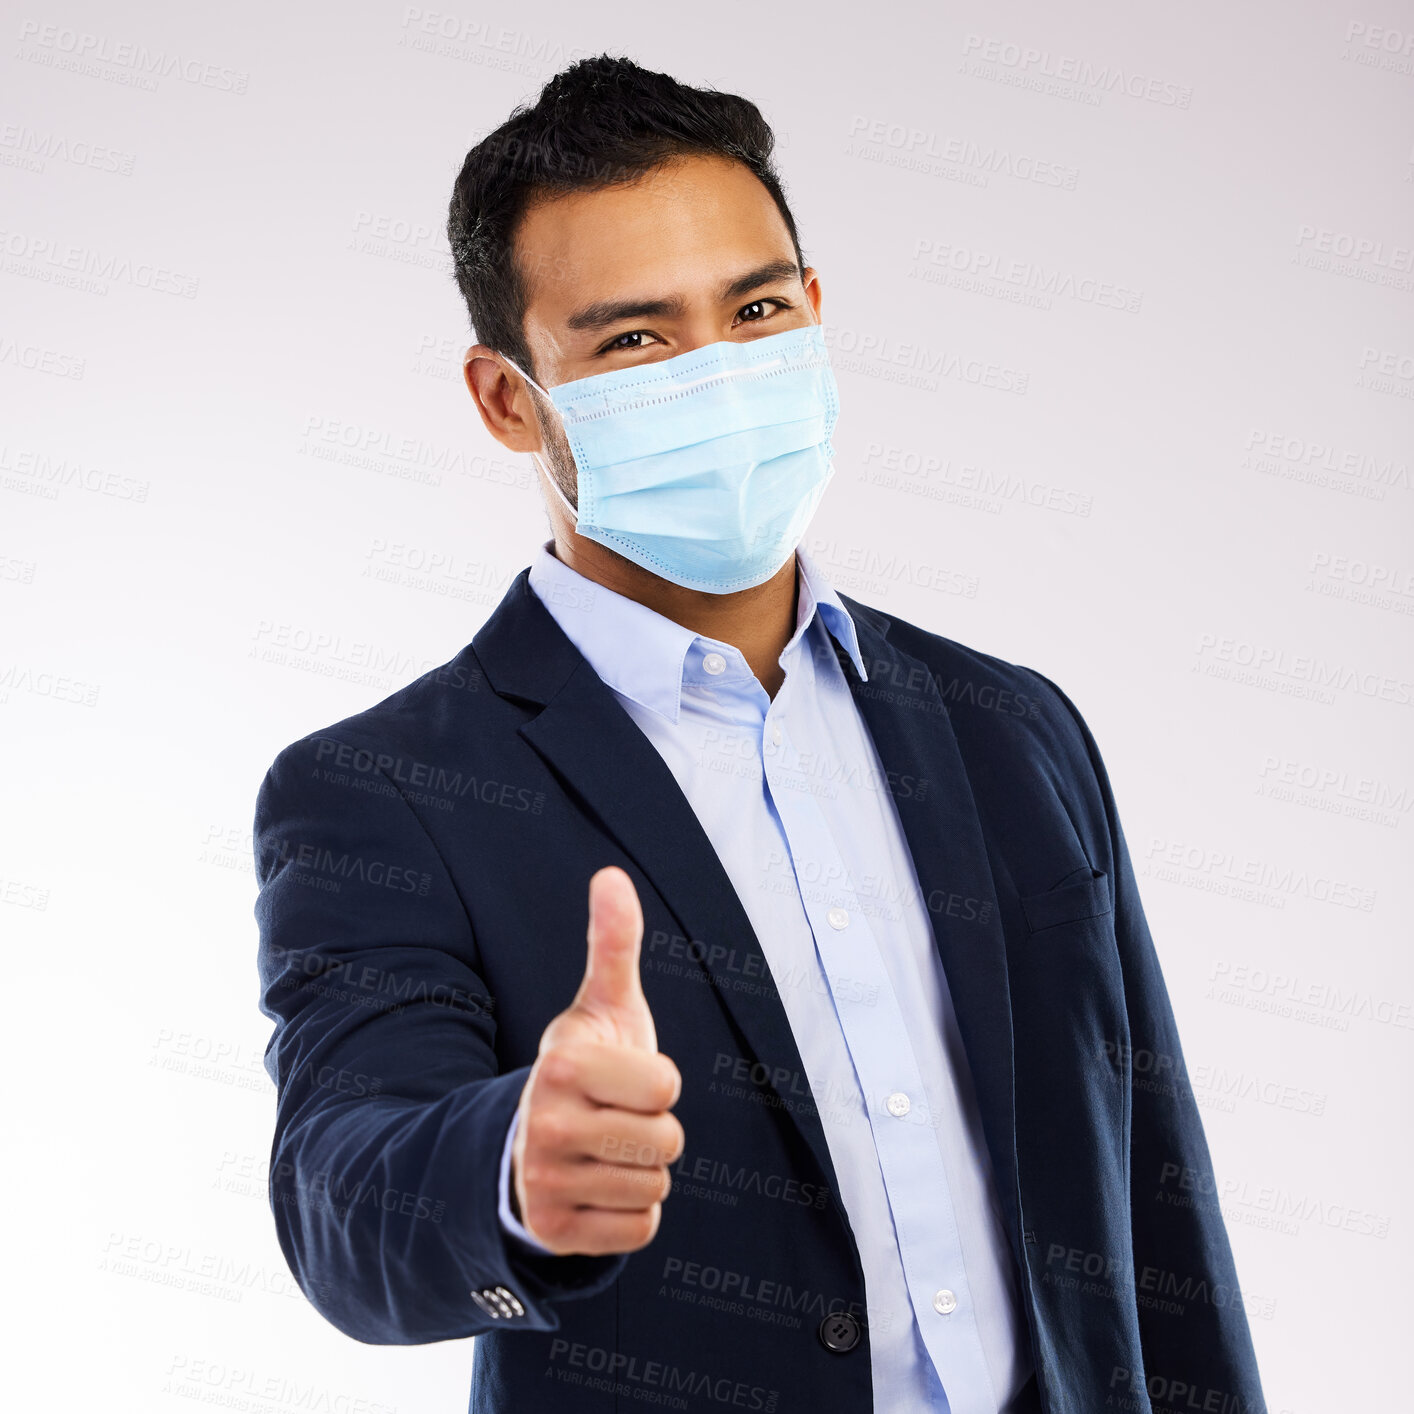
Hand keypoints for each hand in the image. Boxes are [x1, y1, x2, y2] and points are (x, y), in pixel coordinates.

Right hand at [510, 865, 683, 1254]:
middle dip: (655, 1129)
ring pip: (655, 1186)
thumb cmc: (588, 1065)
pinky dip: (631, 1213)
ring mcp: (544, 1182)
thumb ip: (614, 943)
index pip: (667, 1088)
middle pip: (667, 1142)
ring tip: (606, 1150)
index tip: (623, 1076)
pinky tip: (599, 1188)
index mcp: (562, 1063)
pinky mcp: (554, 1232)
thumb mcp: (603, 1005)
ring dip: (643, 1171)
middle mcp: (544, 1124)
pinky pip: (641, 1229)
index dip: (658, 1082)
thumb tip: (611, 875)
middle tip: (617, 1117)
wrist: (530, 1140)